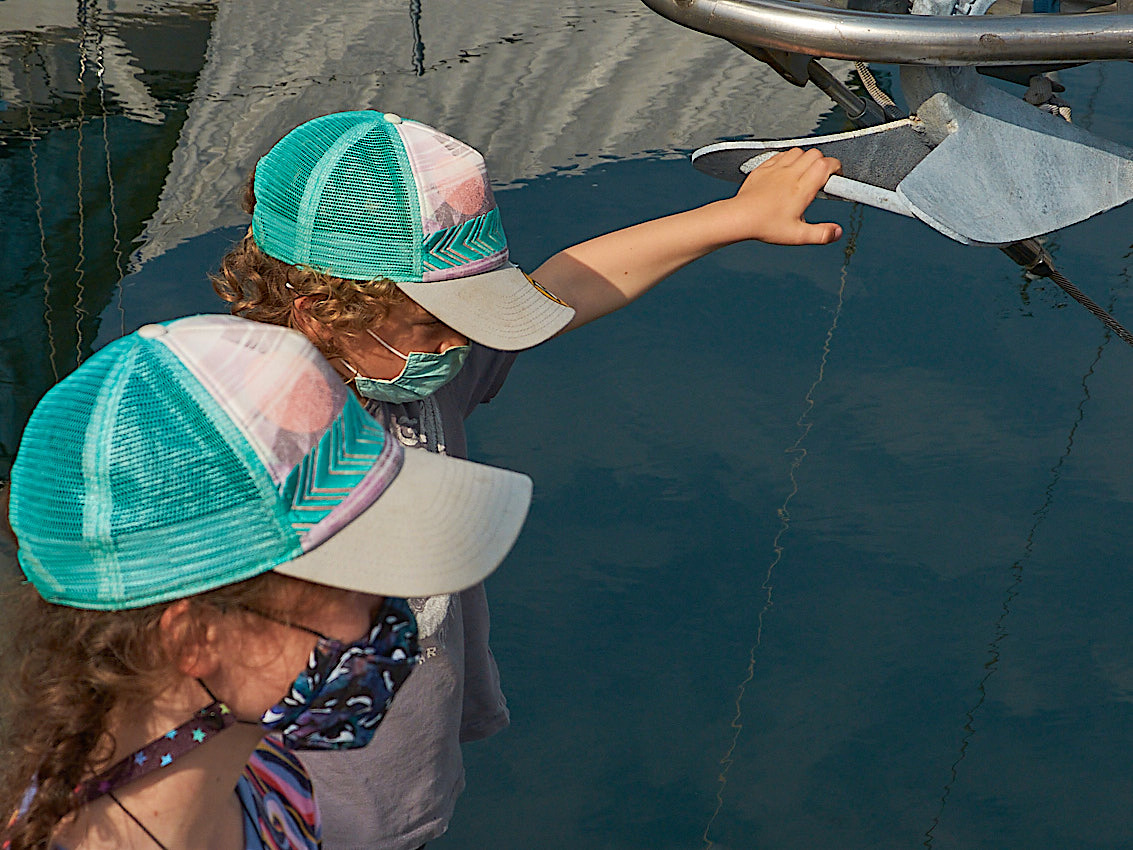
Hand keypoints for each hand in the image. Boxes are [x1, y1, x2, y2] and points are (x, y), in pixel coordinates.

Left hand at [724, 147, 842, 245]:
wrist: (738, 217)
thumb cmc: (765, 225)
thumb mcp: (797, 235)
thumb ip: (820, 234)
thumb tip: (837, 233)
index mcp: (802, 188)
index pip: (826, 165)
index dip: (835, 167)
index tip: (836, 176)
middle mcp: (790, 174)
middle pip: (814, 154)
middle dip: (823, 162)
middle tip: (821, 176)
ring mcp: (775, 169)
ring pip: (798, 151)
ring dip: (805, 159)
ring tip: (804, 174)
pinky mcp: (763, 168)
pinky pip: (780, 154)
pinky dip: (788, 159)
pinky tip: (786, 171)